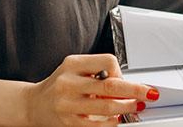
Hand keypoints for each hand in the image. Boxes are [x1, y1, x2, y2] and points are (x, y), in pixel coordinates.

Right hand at [25, 54, 159, 125]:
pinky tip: (117, 120)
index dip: (120, 71)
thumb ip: (96, 72)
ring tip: (135, 106)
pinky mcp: (69, 122)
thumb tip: (126, 85)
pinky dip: (112, 123)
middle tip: (149, 93)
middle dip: (135, 90)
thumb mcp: (73, 70)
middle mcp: (68, 82)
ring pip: (107, 107)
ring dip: (127, 107)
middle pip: (111, 85)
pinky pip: (97, 125)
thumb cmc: (59, 85)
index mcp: (72, 64)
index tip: (124, 79)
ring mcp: (68, 104)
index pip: (107, 61)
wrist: (33, 104)